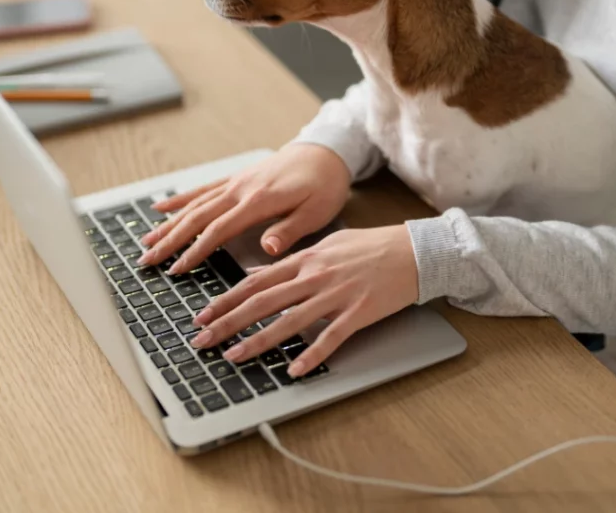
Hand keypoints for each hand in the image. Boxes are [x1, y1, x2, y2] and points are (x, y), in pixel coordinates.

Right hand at [138, 144, 351, 272]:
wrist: (327, 151)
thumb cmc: (325, 185)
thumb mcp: (317, 212)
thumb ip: (290, 230)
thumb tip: (268, 248)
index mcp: (259, 201)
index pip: (218, 230)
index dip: (194, 251)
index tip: (176, 269)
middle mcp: (241, 189)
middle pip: (197, 217)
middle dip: (170, 240)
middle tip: (147, 260)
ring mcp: (236, 182)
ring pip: (194, 204)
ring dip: (169, 224)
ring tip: (146, 241)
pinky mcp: (237, 178)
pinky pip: (203, 190)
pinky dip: (180, 199)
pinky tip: (160, 207)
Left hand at [189, 225, 419, 375]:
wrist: (413, 250)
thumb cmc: (371, 247)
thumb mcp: (326, 245)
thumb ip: (293, 261)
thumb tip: (261, 273)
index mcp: (306, 259)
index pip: (255, 281)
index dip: (225, 299)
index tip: (202, 314)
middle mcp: (315, 276)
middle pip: (262, 301)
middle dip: (228, 322)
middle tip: (202, 339)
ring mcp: (336, 295)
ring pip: (288, 321)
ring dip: (258, 341)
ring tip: (234, 357)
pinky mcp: (358, 312)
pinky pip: (330, 337)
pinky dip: (310, 354)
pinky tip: (293, 370)